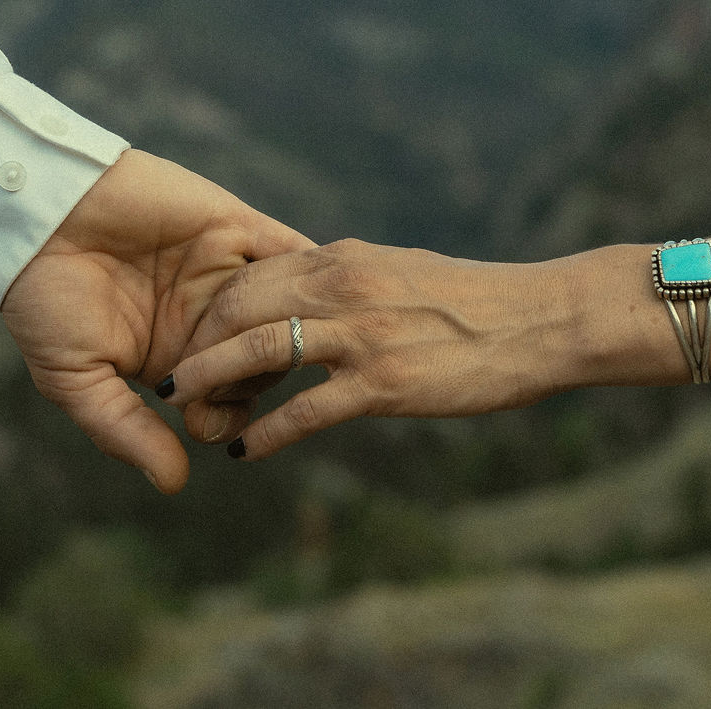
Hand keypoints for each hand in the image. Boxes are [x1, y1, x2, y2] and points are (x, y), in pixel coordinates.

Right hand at [0, 149, 312, 491]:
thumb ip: (125, 430)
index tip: (199, 418)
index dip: (228, 417)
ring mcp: (224, 271)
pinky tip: (297, 292)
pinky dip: (301, 271)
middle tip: (230, 375)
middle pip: (269, 360)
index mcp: (175, 359)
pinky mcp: (233, 225)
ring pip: (286, 309)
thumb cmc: (44, 301)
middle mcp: (207, 318)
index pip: (231, 403)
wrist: (37, 216)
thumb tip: (174, 484)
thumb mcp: (75, 378)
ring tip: (270, 338)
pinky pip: (287, 250)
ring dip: (288, 326)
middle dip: (260, 376)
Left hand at [166, 239, 634, 459]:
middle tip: (172, 374)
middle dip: (196, 341)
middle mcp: (343, 287)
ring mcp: (361, 335)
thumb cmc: (474, 302)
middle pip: (239, 307)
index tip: (189, 335)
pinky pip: (304, 411)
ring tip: (182, 406)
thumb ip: (349, 279)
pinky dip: (265, 432)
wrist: (538, 320)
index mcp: (344, 257)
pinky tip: (244, 452)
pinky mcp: (383, 383)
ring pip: (259, 351)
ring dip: (211, 380)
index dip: (210, 307)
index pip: (251, 273)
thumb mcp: (399, 270)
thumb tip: (310, 290)